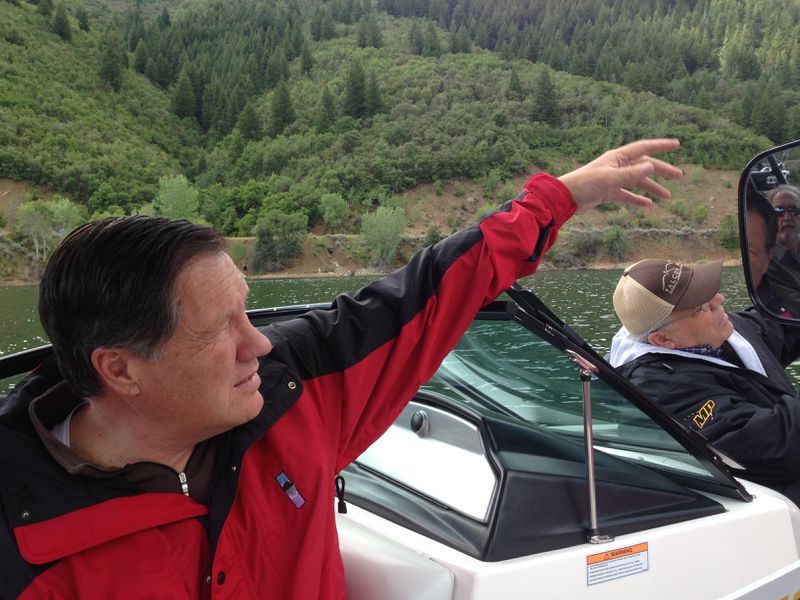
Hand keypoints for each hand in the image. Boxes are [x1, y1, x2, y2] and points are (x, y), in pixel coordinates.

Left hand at [558, 139, 682, 211]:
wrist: (566, 197)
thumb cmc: (585, 183)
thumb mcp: (610, 179)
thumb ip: (631, 174)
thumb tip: (652, 166)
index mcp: (618, 157)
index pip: (644, 148)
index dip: (661, 146)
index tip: (677, 145)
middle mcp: (617, 166)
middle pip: (644, 166)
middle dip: (662, 170)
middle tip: (679, 176)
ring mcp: (613, 179)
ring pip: (637, 182)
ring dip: (652, 188)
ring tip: (667, 197)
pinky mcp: (608, 192)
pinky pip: (627, 194)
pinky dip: (636, 199)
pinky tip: (648, 205)